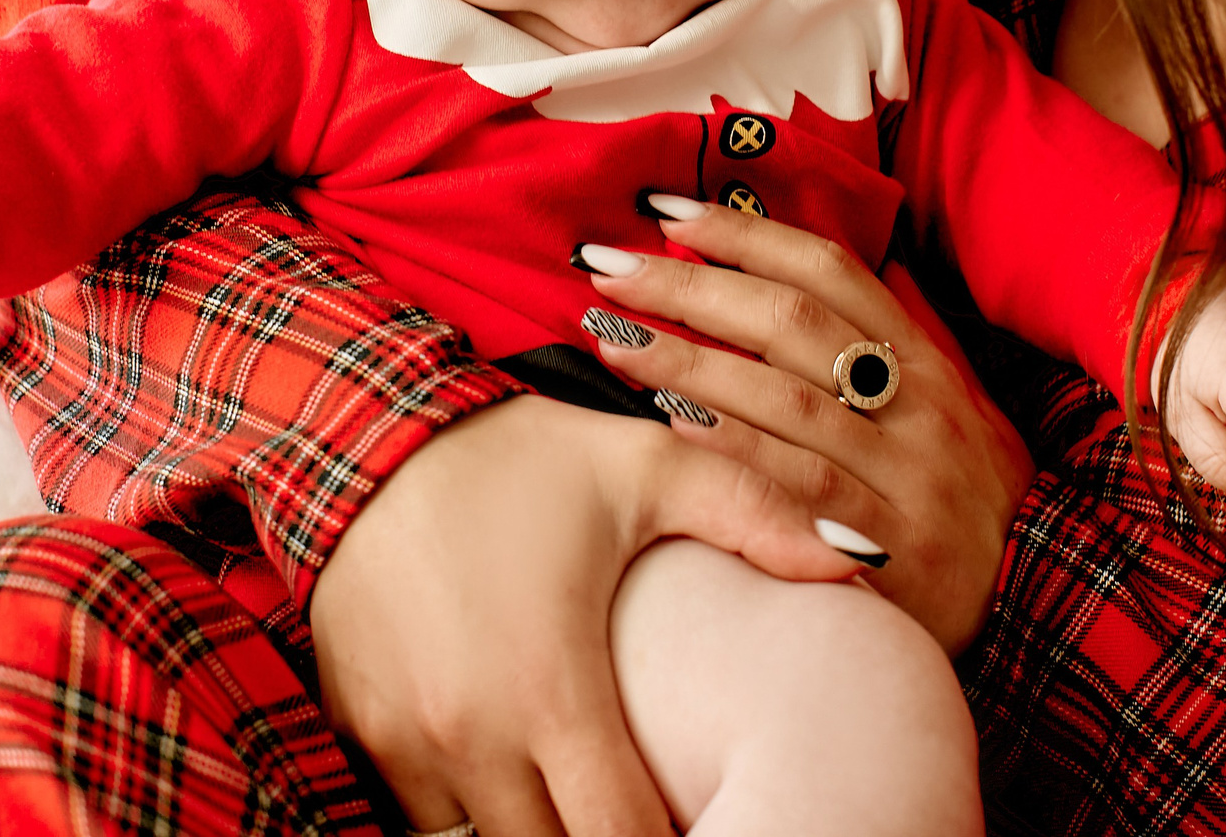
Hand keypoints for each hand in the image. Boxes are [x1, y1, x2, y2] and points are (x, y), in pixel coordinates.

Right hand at [309, 393, 864, 836]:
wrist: (362, 429)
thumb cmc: (514, 454)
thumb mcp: (640, 467)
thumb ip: (754, 513)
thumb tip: (866, 558)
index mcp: (553, 689)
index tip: (709, 823)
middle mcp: (472, 737)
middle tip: (647, 807)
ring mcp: (407, 742)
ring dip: (532, 825)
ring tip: (577, 787)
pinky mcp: (360, 731)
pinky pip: (423, 808)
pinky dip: (467, 801)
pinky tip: (508, 763)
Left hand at [575, 201, 1035, 654]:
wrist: (1030, 611)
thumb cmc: (957, 500)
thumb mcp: (946, 408)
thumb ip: (880, 344)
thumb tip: (796, 266)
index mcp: (928, 363)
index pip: (830, 272)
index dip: (746, 233)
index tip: (667, 214)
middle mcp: (920, 410)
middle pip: (792, 324)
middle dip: (691, 287)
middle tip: (608, 269)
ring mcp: (907, 479)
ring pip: (787, 401)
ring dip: (688, 363)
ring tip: (612, 340)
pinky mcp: (889, 551)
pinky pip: (800, 487)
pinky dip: (733, 451)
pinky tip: (669, 427)